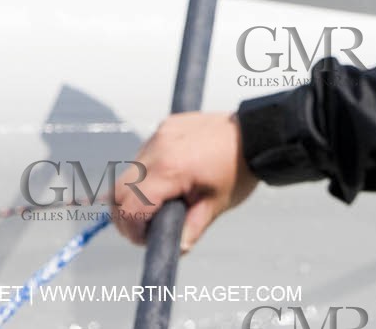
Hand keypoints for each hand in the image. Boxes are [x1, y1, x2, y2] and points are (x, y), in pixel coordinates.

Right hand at [112, 111, 258, 252]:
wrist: (256, 134)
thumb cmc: (239, 169)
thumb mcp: (216, 204)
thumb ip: (191, 228)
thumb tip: (175, 248)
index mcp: (169, 170)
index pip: (131, 207)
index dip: (132, 230)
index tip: (145, 239)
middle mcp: (157, 149)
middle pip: (119, 191)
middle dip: (126, 215)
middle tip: (144, 228)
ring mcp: (159, 135)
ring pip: (128, 173)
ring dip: (135, 193)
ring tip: (158, 205)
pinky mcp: (164, 126)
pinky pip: (143, 155)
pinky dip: (146, 173)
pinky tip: (166, 181)